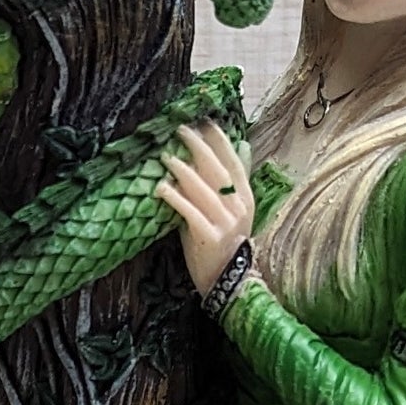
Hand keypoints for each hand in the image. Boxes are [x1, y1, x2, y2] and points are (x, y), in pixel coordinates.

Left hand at [156, 120, 254, 297]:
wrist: (228, 282)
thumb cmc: (223, 243)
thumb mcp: (233, 209)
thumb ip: (232, 179)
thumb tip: (241, 146)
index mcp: (244, 198)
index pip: (234, 162)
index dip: (219, 141)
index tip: (204, 123)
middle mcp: (238, 207)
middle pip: (218, 170)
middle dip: (199, 147)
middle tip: (180, 131)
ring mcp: (225, 223)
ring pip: (203, 189)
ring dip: (182, 170)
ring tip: (166, 156)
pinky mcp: (209, 237)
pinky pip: (190, 212)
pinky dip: (175, 198)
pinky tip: (161, 188)